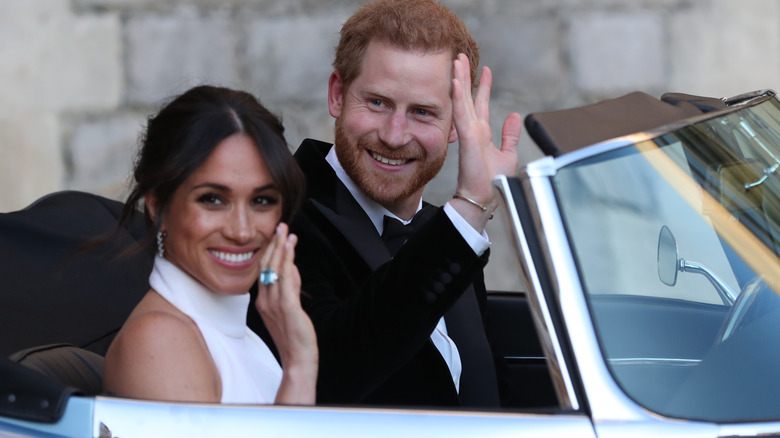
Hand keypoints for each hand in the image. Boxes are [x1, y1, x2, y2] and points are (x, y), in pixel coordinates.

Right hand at [256, 222, 317, 403]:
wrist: (298, 360)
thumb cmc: (294, 337)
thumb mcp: (290, 308)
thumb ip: (290, 288)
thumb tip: (293, 268)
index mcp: (262, 301)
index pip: (264, 271)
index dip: (270, 251)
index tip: (277, 236)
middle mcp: (264, 301)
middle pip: (266, 266)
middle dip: (274, 244)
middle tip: (280, 226)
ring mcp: (274, 304)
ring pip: (275, 269)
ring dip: (281, 248)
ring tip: (285, 231)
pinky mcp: (287, 307)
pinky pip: (285, 279)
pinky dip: (287, 260)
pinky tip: (290, 248)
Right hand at [451, 53, 521, 229]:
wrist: (484, 198)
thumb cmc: (493, 182)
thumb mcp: (507, 154)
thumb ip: (510, 135)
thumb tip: (515, 116)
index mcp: (481, 134)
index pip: (481, 104)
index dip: (483, 86)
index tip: (485, 70)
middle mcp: (473, 131)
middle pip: (468, 97)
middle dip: (465, 76)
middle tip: (462, 56)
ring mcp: (468, 134)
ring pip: (462, 101)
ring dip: (459, 80)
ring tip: (457, 61)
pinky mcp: (467, 139)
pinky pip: (461, 114)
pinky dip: (458, 97)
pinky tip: (455, 82)